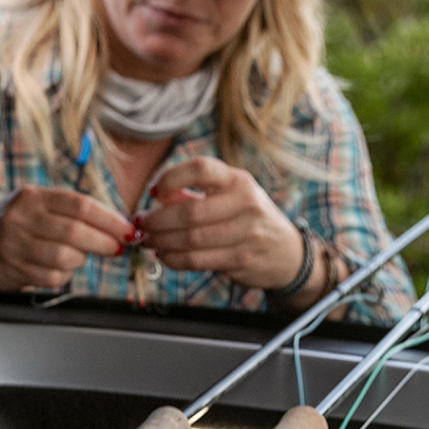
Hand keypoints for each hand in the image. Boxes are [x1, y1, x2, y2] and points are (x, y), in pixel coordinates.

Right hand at [0, 187, 130, 291]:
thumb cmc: (9, 222)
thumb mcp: (34, 204)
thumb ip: (69, 211)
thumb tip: (114, 226)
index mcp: (33, 197)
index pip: (81, 205)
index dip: (110, 219)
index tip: (127, 229)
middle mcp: (22, 218)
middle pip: (76, 232)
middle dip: (104, 243)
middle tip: (117, 247)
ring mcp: (15, 245)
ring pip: (65, 258)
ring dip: (81, 260)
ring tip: (80, 256)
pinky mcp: (13, 269)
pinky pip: (52, 277)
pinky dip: (64, 275)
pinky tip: (59, 268)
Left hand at [137, 158, 307, 290]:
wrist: (287, 253)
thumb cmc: (249, 219)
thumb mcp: (232, 196)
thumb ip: (197, 194)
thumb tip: (158, 198)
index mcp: (239, 180)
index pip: (201, 168)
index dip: (171, 178)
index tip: (155, 192)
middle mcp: (245, 203)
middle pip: (190, 211)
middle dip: (157, 219)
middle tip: (141, 223)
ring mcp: (246, 232)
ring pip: (190, 239)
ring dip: (160, 241)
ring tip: (147, 240)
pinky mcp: (241, 259)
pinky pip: (196, 260)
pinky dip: (173, 259)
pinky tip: (164, 254)